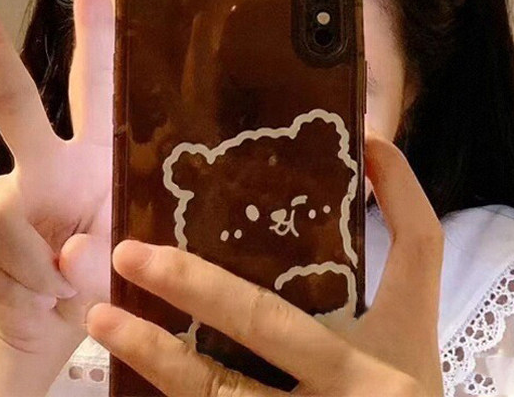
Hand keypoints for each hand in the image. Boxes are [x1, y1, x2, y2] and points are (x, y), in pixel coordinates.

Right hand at [0, 0, 114, 357]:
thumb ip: (105, 263)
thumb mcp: (122, 271)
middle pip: (10, 97)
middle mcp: (44, 161)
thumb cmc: (102, 279)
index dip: (95, 29)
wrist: (51, 322)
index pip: (97, 85)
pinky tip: (25, 292)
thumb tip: (68, 252)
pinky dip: (8, 289)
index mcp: (95, 157)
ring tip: (53, 285)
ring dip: (29, 268)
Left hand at [86, 133, 444, 395]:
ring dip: (154, 353)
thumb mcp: (409, 339)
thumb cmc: (398, 393)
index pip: (410, 251)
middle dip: (192, 282)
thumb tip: (361, 166)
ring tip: (102, 317)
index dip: (393, 192)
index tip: (364, 141)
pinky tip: (130, 368)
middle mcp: (353, 389)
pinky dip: (169, 390)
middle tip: (130, 251)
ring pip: (218, 391)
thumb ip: (388, 263)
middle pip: (265, 322)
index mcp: (396, 346)